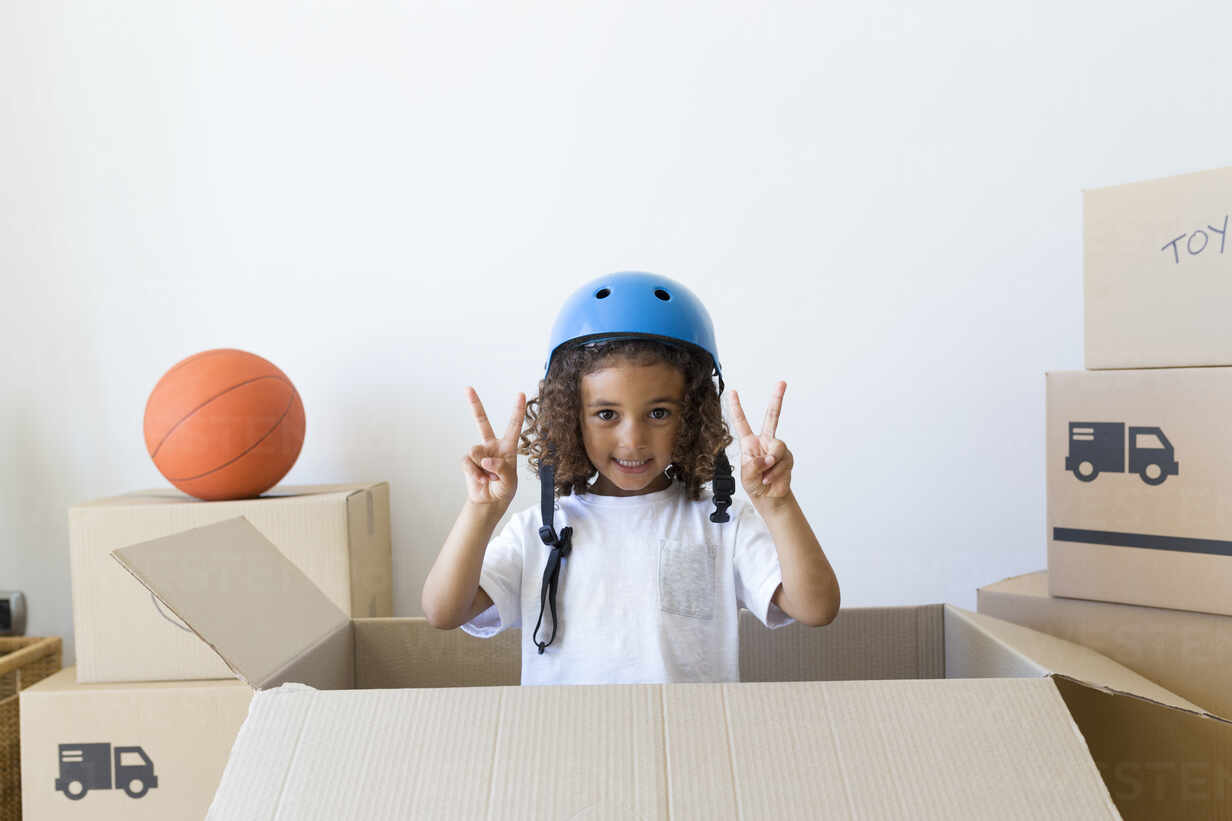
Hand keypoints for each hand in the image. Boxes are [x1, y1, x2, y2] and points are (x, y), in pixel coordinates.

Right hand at [460, 387, 525, 505]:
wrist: (489, 501)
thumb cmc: (504, 489)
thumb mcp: (509, 481)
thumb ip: (501, 469)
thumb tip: (485, 460)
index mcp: (508, 447)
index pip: (514, 425)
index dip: (517, 410)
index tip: (520, 394)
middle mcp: (492, 446)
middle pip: (482, 422)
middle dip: (474, 404)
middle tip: (468, 388)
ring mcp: (479, 453)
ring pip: (476, 451)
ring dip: (482, 467)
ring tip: (489, 477)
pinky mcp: (467, 461)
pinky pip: (467, 463)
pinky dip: (474, 473)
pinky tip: (480, 479)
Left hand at [728, 381, 793, 501]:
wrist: (769, 496)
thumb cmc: (754, 484)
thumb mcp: (746, 476)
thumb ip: (753, 466)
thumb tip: (767, 459)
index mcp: (750, 443)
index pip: (742, 422)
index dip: (736, 407)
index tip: (732, 392)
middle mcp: (765, 441)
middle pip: (772, 416)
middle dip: (777, 399)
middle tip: (782, 383)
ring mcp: (777, 449)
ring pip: (778, 448)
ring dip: (771, 465)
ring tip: (765, 475)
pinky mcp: (787, 457)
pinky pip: (783, 462)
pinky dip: (776, 473)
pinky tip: (770, 479)